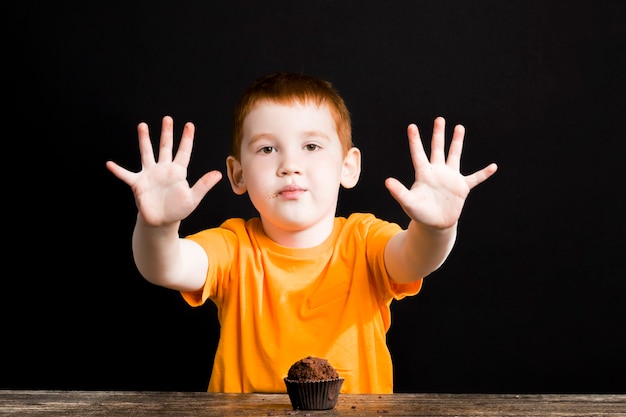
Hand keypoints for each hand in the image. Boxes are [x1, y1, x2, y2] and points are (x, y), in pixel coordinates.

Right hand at [105, 116, 222, 225]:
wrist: (162, 222)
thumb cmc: (177, 209)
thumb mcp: (193, 198)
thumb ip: (204, 185)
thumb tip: (218, 174)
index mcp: (178, 172)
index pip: (183, 152)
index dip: (186, 139)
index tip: (189, 125)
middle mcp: (163, 169)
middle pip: (165, 147)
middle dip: (166, 133)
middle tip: (167, 118)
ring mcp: (150, 175)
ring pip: (146, 153)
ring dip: (144, 140)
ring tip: (142, 125)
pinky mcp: (138, 184)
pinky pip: (126, 175)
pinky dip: (118, 170)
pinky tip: (109, 164)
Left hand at [385, 116, 496, 228]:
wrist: (434, 224)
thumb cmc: (419, 213)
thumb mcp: (408, 202)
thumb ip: (399, 192)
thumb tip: (387, 181)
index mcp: (423, 174)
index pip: (418, 154)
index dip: (415, 140)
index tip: (411, 126)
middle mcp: (437, 172)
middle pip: (438, 149)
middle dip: (439, 134)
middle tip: (439, 119)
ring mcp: (450, 178)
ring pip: (454, 156)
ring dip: (457, 142)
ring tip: (459, 127)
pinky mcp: (461, 188)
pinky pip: (475, 178)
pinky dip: (484, 173)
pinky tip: (493, 166)